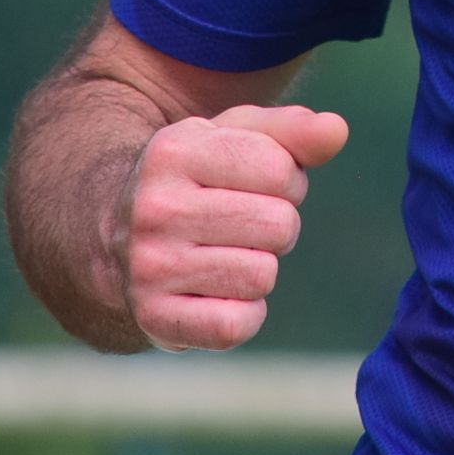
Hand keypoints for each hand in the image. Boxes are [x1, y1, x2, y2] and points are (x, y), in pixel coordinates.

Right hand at [117, 103, 347, 351]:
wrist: (117, 232)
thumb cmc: (198, 177)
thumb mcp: (236, 137)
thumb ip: (293, 129)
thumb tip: (336, 130)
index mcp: (175, 151)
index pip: (281, 171)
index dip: (286, 181)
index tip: (256, 185)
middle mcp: (155, 208)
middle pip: (279, 225)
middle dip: (277, 226)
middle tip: (242, 224)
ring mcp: (149, 266)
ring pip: (262, 275)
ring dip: (260, 268)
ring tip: (226, 253)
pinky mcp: (154, 317)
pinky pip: (237, 325)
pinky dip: (244, 313)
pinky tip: (218, 292)